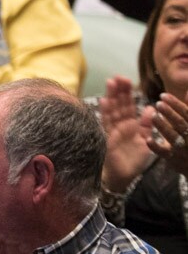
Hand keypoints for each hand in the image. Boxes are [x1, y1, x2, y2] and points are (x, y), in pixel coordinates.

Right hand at [99, 76, 152, 191]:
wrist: (124, 176)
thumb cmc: (134, 161)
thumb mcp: (146, 141)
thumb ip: (147, 125)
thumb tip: (149, 108)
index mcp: (130, 125)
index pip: (128, 105)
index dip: (127, 93)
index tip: (127, 80)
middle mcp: (120, 125)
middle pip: (119, 105)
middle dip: (119, 91)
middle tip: (118, 76)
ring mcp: (113, 130)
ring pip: (112, 110)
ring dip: (111, 97)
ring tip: (111, 83)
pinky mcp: (108, 137)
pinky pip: (106, 123)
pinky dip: (105, 112)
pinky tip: (104, 101)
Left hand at [150, 92, 187, 176]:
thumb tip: (187, 92)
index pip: (187, 113)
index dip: (175, 104)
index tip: (163, 95)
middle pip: (181, 124)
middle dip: (169, 113)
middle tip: (158, 103)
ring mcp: (183, 149)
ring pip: (173, 137)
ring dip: (163, 126)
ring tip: (154, 116)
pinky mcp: (174, 160)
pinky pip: (164, 153)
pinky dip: (156, 147)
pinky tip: (149, 140)